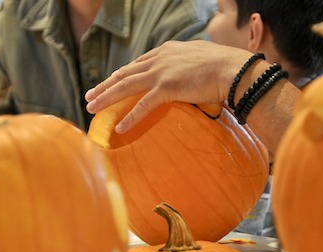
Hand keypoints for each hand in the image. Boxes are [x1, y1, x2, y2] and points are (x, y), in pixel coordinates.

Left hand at [85, 40, 254, 132]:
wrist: (233, 68)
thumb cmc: (223, 65)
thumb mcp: (200, 57)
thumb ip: (188, 64)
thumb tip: (190, 73)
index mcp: (166, 51)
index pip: (137, 63)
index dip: (121, 74)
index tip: (110, 81)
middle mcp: (159, 59)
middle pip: (124, 73)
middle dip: (105, 85)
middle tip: (89, 96)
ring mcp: (161, 72)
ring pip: (126, 86)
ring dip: (106, 98)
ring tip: (91, 108)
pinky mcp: (167, 87)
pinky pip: (143, 105)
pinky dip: (130, 117)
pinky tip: (118, 128)